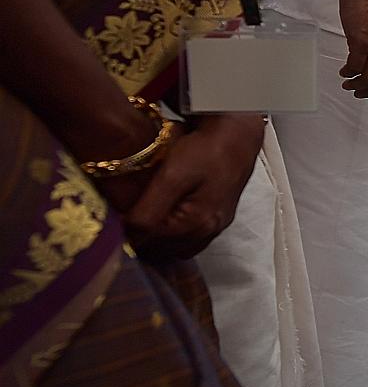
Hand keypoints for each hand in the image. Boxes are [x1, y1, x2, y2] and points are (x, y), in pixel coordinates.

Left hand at [124, 113, 265, 260]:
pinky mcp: (219, 218)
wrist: (237, 135)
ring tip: (140, 223)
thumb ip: (149, 210)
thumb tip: (126, 234)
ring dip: (157, 241)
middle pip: (164, 251)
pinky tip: (164, 221)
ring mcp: (216, 227)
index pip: (149, 243)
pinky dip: (174, 237)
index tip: (112, 220)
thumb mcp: (172, 176)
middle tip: (122, 221)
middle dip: (141, 240)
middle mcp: (208, 231)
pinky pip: (191, 240)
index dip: (126, 234)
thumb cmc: (205, 150)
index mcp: (195, 224)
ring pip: (177, 248)